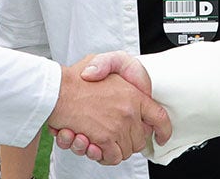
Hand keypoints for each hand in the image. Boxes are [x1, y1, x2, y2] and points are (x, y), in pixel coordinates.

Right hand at [46, 54, 169, 165]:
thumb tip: (117, 81)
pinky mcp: (103, 139)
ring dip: (111, 149)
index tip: (161, 137)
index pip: (159, 117)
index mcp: (133, 94)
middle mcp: (129, 111)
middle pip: (139, 139)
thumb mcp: (100, 61)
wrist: (56, 90)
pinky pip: (110, 157)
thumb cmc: (74, 77)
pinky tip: (89, 144)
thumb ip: (111, 66)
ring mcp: (117, 126)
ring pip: (125, 151)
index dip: (163, 130)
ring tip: (94, 138)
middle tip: (111, 135)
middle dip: (127, 141)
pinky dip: (101, 155)